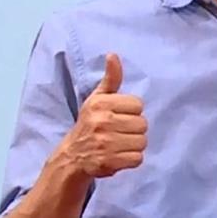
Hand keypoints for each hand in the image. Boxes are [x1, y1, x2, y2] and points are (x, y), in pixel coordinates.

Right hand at [59, 54, 147, 178]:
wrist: (73, 155)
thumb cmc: (91, 122)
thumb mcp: (98, 98)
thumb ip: (111, 78)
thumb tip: (113, 55)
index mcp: (101, 103)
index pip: (138, 105)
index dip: (131, 112)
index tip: (119, 116)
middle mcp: (102, 122)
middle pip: (143, 124)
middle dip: (134, 129)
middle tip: (120, 132)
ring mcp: (105, 143)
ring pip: (142, 142)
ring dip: (134, 145)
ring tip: (120, 144)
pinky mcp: (109, 162)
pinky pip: (138, 159)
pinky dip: (132, 159)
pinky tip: (119, 155)